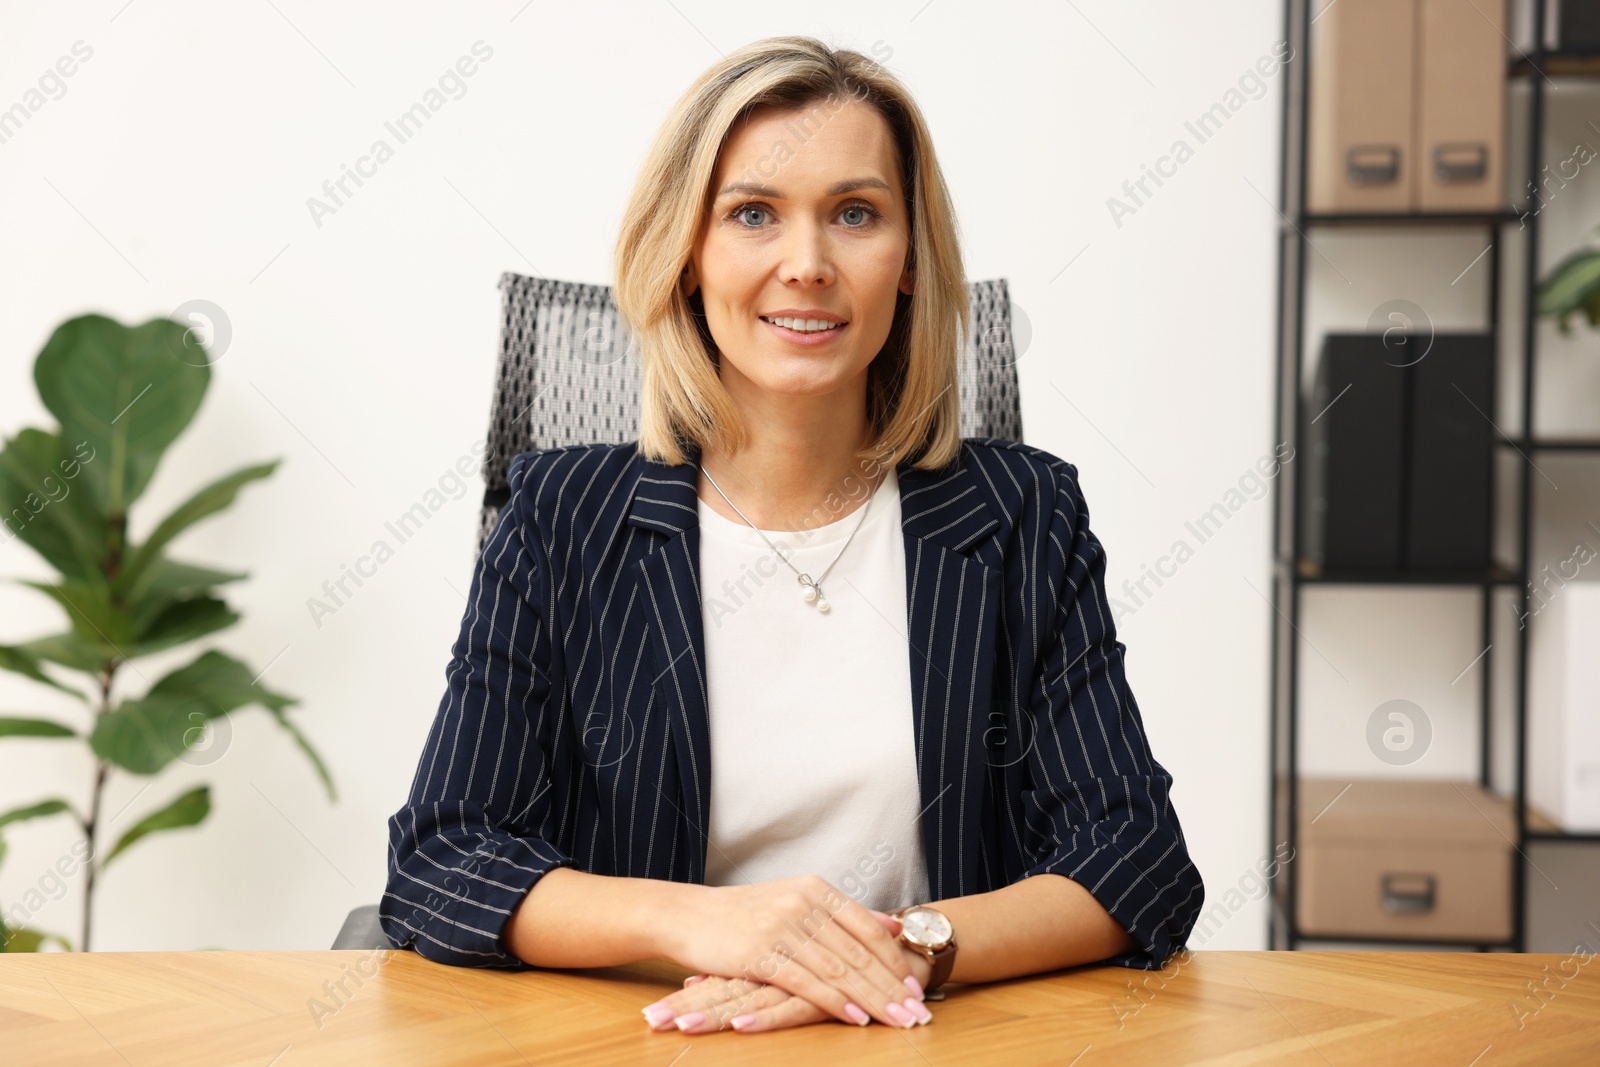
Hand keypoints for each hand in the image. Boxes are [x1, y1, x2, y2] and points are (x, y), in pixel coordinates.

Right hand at [643, 909, 935, 1032]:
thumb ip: (845, 913)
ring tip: (897, 1021)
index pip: (868, 928)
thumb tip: (894, 923)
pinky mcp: (761, 953)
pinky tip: (856, 1019)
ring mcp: (782, 927)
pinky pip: (807, 982)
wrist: (687, 914)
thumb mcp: (797, 899)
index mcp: (816, 889)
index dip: (895, 960)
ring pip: (839, 969)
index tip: (917, 986)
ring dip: (873, 999)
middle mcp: (803, 903)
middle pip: (859, 953)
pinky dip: (836, 1002)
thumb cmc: (743, 913)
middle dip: (892, 987)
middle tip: (918, 1011)